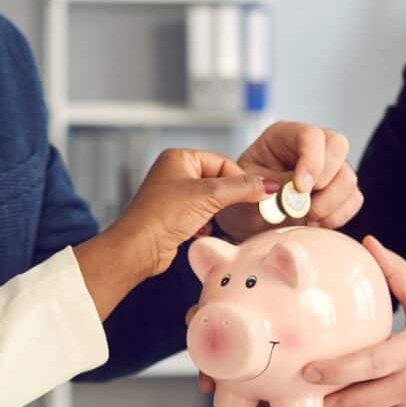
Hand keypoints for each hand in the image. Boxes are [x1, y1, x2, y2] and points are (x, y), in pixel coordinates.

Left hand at [109, 148, 278, 277]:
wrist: (138, 248)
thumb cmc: (162, 216)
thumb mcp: (209, 196)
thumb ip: (241, 188)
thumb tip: (267, 186)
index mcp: (180, 158)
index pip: (222, 162)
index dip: (239, 179)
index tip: (256, 193)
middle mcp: (174, 173)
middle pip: (217, 182)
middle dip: (226, 198)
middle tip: (240, 209)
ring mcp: (173, 195)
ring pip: (209, 201)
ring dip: (215, 213)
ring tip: (210, 221)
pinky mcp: (173, 217)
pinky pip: (200, 216)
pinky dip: (205, 224)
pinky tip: (201, 231)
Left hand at [214, 121, 361, 241]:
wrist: (245, 221)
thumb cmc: (240, 198)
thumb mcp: (247, 188)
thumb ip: (271, 184)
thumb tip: (300, 191)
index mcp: (283, 136)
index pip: (310, 135)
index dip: (312, 160)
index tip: (300, 189)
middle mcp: (310, 147)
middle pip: (338, 145)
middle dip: (325, 179)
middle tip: (304, 204)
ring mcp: (328, 168)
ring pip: (348, 177)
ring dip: (330, 203)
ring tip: (304, 218)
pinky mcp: (338, 191)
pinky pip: (354, 200)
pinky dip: (337, 216)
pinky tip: (313, 224)